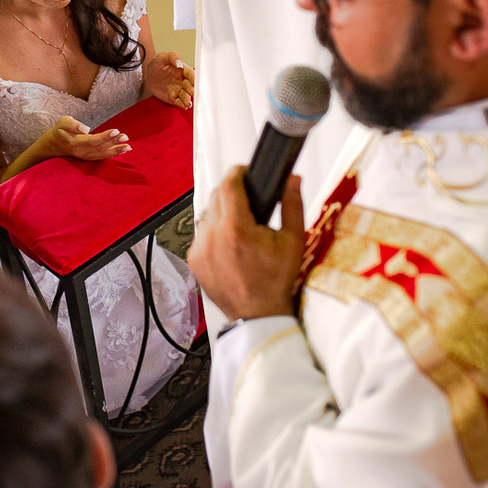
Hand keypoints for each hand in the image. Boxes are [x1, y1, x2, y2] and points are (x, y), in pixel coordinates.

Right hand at [45, 115, 131, 159]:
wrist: (54, 144)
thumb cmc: (60, 130)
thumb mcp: (62, 122)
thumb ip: (72, 124)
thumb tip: (85, 128)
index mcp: (75, 142)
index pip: (92, 140)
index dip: (104, 137)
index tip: (116, 131)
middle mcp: (81, 151)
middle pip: (100, 148)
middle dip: (113, 143)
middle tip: (125, 137)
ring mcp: (85, 156)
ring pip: (102, 155)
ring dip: (116, 151)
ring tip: (128, 146)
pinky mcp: (89, 157)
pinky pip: (102, 157)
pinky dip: (113, 154)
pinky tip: (123, 150)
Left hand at [146, 52, 193, 108]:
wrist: (149, 77)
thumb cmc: (157, 65)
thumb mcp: (161, 57)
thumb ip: (171, 56)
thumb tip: (178, 60)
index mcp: (182, 70)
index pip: (190, 74)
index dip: (193, 77)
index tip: (194, 80)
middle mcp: (183, 81)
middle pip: (190, 86)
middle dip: (191, 89)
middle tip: (191, 91)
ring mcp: (179, 90)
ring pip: (186, 95)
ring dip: (188, 99)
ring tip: (187, 102)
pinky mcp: (174, 98)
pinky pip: (179, 102)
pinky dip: (182, 105)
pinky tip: (184, 106)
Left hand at [188, 169, 307, 320]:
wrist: (258, 314)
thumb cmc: (276, 280)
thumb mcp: (293, 241)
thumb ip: (292, 205)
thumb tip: (292, 178)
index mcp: (237, 229)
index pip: (228, 185)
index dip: (238, 173)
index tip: (246, 172)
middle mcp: (213, 236)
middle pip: (216, 196)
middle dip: (232, 193)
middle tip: (249, 202)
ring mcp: (200, 248)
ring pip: (207, 214)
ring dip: (222, 214)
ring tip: (241, 227)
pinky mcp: (193, 259)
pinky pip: (202, 234)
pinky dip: (214, 233)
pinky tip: (230, 244)